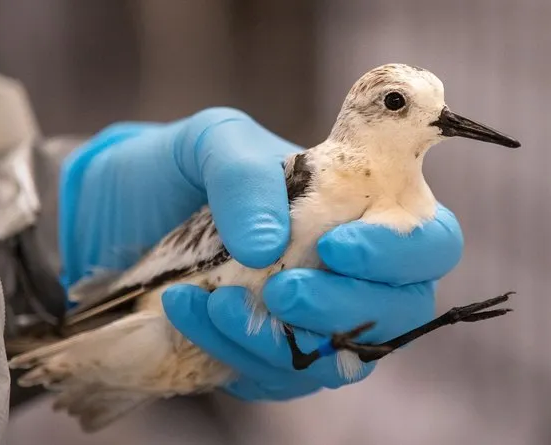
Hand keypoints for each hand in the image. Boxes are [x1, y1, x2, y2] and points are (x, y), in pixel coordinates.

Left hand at [59, 107, 462, 400]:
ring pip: (338, 359)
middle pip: (399, 311)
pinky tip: (189, 312)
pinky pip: (276, 375)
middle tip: (283, 290)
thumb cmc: (183, 168)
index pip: (428, 242)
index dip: (400, 252)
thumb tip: (269, 246)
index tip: (336, 246)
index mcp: (360, 208)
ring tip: (214, 303)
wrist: (122, 213)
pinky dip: (236, 351)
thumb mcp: (213, 144)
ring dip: (280, 341)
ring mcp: (310, 318)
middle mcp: (347, 270)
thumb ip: (245, 175)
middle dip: (345, 307)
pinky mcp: (268, 353)